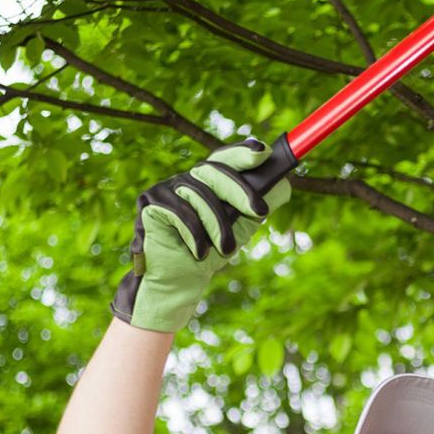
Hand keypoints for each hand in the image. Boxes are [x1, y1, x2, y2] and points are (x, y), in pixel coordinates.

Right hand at [110, 140, 290, 332]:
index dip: (242, 152)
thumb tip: (283, 185)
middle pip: (215, 171)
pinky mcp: (149, 202)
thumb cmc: (210, 252)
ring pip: (199, 195)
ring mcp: (166, 188)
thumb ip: (256, 206)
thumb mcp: (240, 228)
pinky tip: (198, 252)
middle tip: (260, 212)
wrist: (180, 281)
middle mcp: (186, 179)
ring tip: (225, 251)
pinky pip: (179, 211)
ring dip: (217, 226)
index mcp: (208, 181)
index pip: (225, 158)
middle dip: (240, 191)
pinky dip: (193, 235)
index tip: (263, 151)